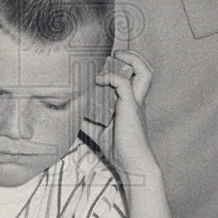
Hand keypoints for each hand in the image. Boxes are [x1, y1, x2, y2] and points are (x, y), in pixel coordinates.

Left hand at [88, 50, 155, 178]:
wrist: (132, 164)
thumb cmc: (119, 150)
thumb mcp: (98, 132)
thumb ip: (87, 122)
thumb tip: (70, 115)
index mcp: (130, 103)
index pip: (135, 76)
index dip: (127, 64)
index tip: (108, 60)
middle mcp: (136, 99)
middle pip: (146, 70)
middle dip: (134, 56)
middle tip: (116, 53)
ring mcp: (135, 102)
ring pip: (145, 72)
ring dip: (131, 59)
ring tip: (116, 56)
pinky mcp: (130, 107)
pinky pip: (124, 84)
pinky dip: (111, 78)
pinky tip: (99, 81)